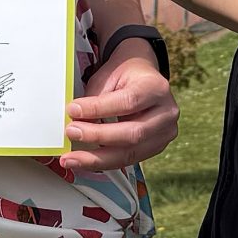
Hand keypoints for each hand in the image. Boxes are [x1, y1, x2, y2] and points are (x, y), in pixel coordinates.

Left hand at [60, 43, 178, 172]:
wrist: (143, 78)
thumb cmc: (126, 76)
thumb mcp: (108, 76)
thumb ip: (94, 99)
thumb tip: (75, 122)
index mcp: (156, 88)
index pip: (128, 102)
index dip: (99, 109)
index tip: (74, 111)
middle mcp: (167, 112)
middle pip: (132, 133)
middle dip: (97, 136)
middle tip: (71, 133)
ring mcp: (165, 133)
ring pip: (130, 153)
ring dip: (97, 159)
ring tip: (72, 158)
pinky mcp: (156, 147)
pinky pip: (129, 160)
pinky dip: (105, 162)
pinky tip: (85, 161)